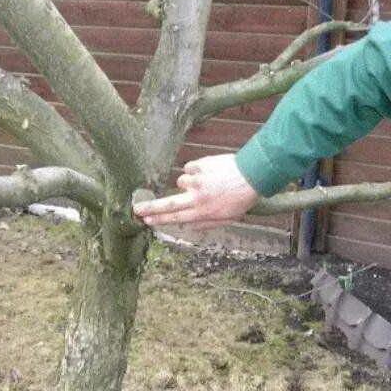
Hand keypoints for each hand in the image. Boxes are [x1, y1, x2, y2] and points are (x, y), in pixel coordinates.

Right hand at [132, 154, 258, 229]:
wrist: (253, 174)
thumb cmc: (242, 198)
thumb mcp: (228, 218)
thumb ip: (206, 223)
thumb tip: (186, 225)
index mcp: (203, 212)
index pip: (176, 218)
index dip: (159, 220)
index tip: (146, 221)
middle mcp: (197, 198)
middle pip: (168, 204)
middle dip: (150, 207)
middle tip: (137, 208)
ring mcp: (198, 181)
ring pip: (181, 181)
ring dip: (189, 182)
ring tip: (207, 182)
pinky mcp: (200, 165)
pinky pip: (191, 167)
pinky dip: (197, 169)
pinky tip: (210, 171)